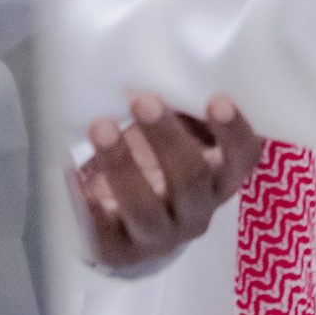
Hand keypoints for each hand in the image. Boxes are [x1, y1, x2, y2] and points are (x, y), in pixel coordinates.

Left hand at [76, 93, 262, 272]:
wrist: (126, 223)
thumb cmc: (157, 161)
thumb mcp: (178, 134)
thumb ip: (180, 110)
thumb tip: (162, 62)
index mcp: (222, 178)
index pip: (243, 158)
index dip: (233, 132)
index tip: (216, 99)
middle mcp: (198, 211)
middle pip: (192, 180)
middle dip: (167, 138)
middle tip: (142, 99)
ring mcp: (161, 236)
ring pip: (146, 208)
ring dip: (122, 165)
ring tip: (100, 126)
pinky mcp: (121, 252)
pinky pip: (102, 233)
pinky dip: (86, 203)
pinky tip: (73, 173)